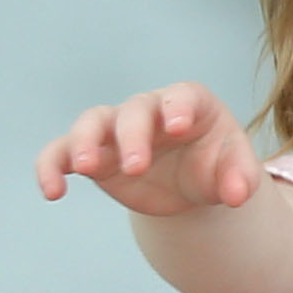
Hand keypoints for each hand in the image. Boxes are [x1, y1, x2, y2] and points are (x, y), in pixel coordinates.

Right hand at [39, 83, 263, 220]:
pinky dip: (52, 166)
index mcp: (189, 105)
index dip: (177, 107)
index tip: (176, 127)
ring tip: (84, 168)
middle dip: (132, 136)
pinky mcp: (95, 156)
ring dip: (84, 141)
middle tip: (135, 167)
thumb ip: (241, 178)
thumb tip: (238, 195)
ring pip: (91, 122)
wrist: (192, 182)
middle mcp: (148, 111)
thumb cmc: (216, 163)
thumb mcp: (235, 170)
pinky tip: (52, 192)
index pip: (181, 97)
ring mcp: (116, 130)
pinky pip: (63, 153)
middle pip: (134, 111)